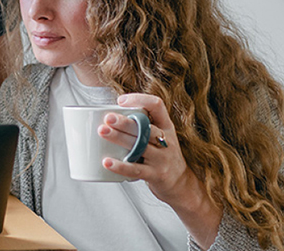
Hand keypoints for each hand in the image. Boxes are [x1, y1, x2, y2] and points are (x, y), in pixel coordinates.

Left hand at [98, 94, 206, 210]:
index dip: (140, 99)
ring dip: (119, 138)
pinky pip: (136, 170)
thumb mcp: (160, 138)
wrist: (181, 184)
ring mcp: (162, 158)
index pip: (157, 106)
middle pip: (146, 127)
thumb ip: (142, 128)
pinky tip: (107, 162)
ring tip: (102, 132)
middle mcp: (166, 140)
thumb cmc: (162, 157)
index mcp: (166, 127)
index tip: (121, 101)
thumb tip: (109, 116)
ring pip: (140, 146)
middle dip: (125, 121)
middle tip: (107, 117)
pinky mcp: (156, 175)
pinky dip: (120, 166)